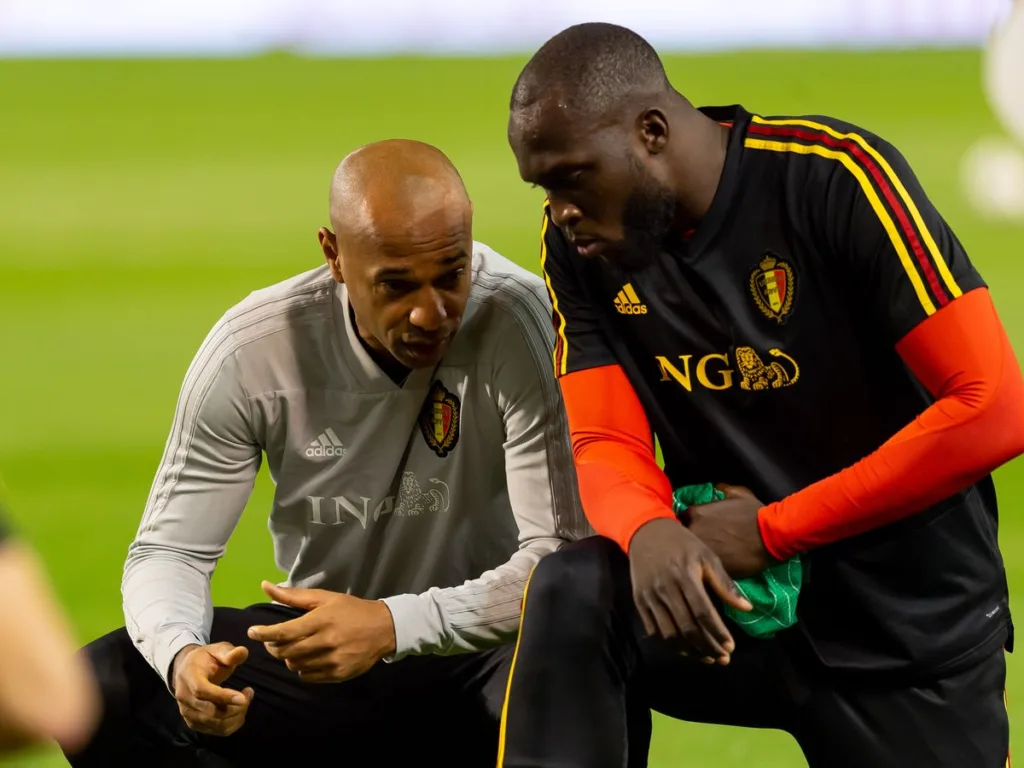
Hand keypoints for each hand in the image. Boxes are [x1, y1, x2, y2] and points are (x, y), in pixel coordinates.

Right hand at [171, 643, 252, 735]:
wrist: (187, 671)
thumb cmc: (206, 659)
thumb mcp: (217, 650)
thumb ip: (229, 652)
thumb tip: (242, 652)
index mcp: (188, 676)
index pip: (202, 691)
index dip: (223, 696)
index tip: (243, 697)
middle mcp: (184, 697)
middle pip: (210, 711)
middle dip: (235, 707)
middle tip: (249, 694)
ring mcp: (187, 712)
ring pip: (215, 724)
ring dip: (236, 716)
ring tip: (246, 700)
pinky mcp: (193, 723)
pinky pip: (216, 731)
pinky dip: (233, 723)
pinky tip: (239, 709)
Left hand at [247, 581, 396, 682]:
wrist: (384, 628)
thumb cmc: (352, 610)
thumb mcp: (325, 598)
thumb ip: (294, 596)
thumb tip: (265, 586)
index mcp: (322, 620)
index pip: (284, 632)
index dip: (264, 634)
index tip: (252, 632)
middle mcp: (326, 642)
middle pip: (286, 652)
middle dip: (273, 647)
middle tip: (273, 641)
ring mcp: (333, 660)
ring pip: (295, 665)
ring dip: (288, 657)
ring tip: (294, 647)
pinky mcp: (338, 674)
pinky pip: (308, 676)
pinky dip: (302, 668)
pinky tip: (309, 657)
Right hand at [628, 518, 751, 664]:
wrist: (646, 531)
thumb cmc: (682, 544)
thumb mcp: (707, 556)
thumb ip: (725, 583)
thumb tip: (747, 608)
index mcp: (685, 576)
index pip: (703, 612)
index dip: (717, 633)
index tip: (731, 647)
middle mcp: (666, 588)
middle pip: (687, 627)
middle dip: (707, 647)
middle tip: (722, 658)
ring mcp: (650, 596)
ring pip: (670, 634)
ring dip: (690, 651)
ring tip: (707, 657)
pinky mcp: (639, 601)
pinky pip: (654, 630)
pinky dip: (670, 644)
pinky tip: (686, 649)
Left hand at [686, 484, 776, 579]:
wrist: (770, 537)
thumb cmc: (755, 513)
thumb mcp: (740, 494)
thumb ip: (725, 490)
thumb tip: (718, 487)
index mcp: (696, 513)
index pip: (681, 518)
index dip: (689, 523)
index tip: (697, 526)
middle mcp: (694, 531)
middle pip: (683, 537)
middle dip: (690, 539)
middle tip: (701, 542)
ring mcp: (701, 550)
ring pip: (691, 553)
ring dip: (696, 554)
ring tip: (707, 555)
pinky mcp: (710, 566)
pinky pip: (703, 566)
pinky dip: (706, 566)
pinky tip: (715, 565)